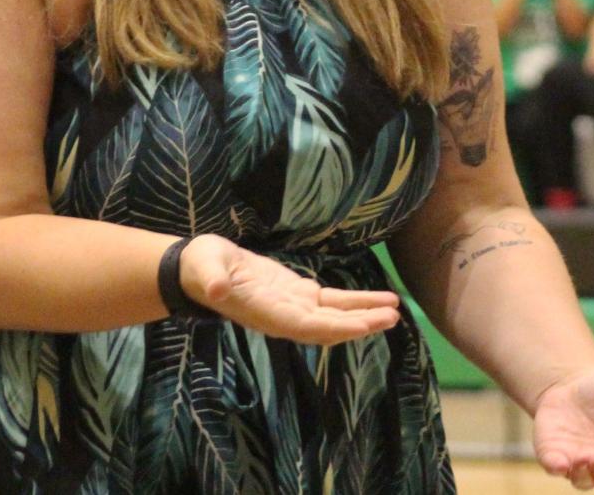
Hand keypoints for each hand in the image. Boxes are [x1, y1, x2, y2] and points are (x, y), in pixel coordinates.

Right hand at [180, 235, 400, 345]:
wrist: (199, 269)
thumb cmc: (202, 267)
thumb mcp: (205, 268)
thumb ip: (212, 278)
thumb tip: (217, 288)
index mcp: (265, 313)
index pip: (305, 325)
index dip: (334, 327)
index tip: (362, 326)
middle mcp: (284, 317)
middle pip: (327, 327)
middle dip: (359, 324)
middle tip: (392, 317)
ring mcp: (293, 307)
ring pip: (334, 316)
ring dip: (363, 314)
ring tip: (394, 310)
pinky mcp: (297, 294)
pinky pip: (331, 302)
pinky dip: (354, 302)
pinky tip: (377, 300)